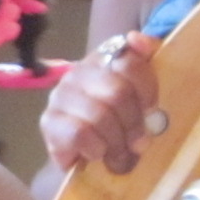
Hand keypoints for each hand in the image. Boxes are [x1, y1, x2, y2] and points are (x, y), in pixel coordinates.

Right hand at [39, 32, 162, 175]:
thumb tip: (135, 38)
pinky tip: (97, 153)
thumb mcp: (142, 96)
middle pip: (118, 92)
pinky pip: (80, 134)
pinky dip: (96, 149)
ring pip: (99, 116)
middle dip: (133, 123)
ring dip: (116, 143)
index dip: (147, 91)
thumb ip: (144, 62)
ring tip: (119, 154)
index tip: (151, 110)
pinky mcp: (48, 122)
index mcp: (104, 59)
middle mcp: (79, 72)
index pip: (129, 62)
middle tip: (139, 142)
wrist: (87, 162)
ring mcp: (60, 96)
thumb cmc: (119, 127)